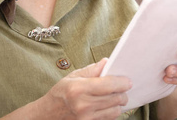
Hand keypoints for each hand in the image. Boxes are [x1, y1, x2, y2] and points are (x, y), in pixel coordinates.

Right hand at [0, 58, 131, 119]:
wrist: (48, 114)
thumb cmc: (61, 93)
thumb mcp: (73, 76)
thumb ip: (92, 69)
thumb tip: (108, 62)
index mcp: (78, 89)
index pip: (109, 85)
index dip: (122, 82)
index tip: (128, 81)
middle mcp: (83, 105)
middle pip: (115, 99)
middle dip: (123, 92)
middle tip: (123, 87)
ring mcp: (86, 119)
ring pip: (115, 111)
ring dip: (119, 103)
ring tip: (115, 97)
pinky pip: (109, 119)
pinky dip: (112, 112)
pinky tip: (108, 106)